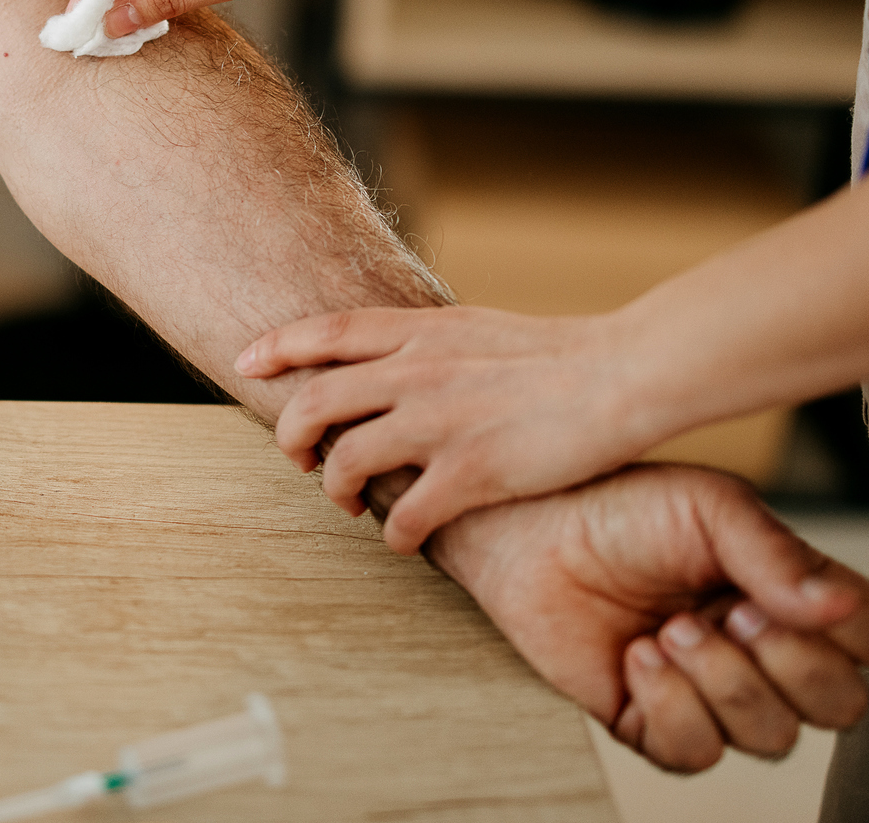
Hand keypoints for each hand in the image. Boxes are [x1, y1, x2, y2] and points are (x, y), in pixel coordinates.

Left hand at [239, 305, 658, 553]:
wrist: (621, 373)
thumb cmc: (558, 354)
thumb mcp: (477, 327)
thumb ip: (429, 343)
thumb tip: (393, 359)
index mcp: (421, 331)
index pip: (326, 332)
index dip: (278, 347)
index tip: (247, 364)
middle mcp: (417, 372)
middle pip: (315, 403)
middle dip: (292, 437)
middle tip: (303, 460)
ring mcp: (439, 422)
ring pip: (345, 463)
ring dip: (335, 491)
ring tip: (350, 505)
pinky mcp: (471, 472)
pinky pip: (404, 516)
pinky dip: (394, 536)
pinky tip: (404, 541)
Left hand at [426, 464, 868, 772]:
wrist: (525, 530)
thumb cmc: (617, 505)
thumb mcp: (708, 507)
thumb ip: (777, 556)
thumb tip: (840, 609)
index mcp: (786, 591)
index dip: (845, 633)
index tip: (773, 594)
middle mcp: (759, 647)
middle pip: (840, 706)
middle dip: (790, 667)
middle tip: (728, 615)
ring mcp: (709, 690)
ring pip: (772, 737)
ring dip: (723, 683)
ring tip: (669, 629)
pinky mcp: (652, 721)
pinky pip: (696, 753)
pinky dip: (672, 707)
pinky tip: (638, 658)